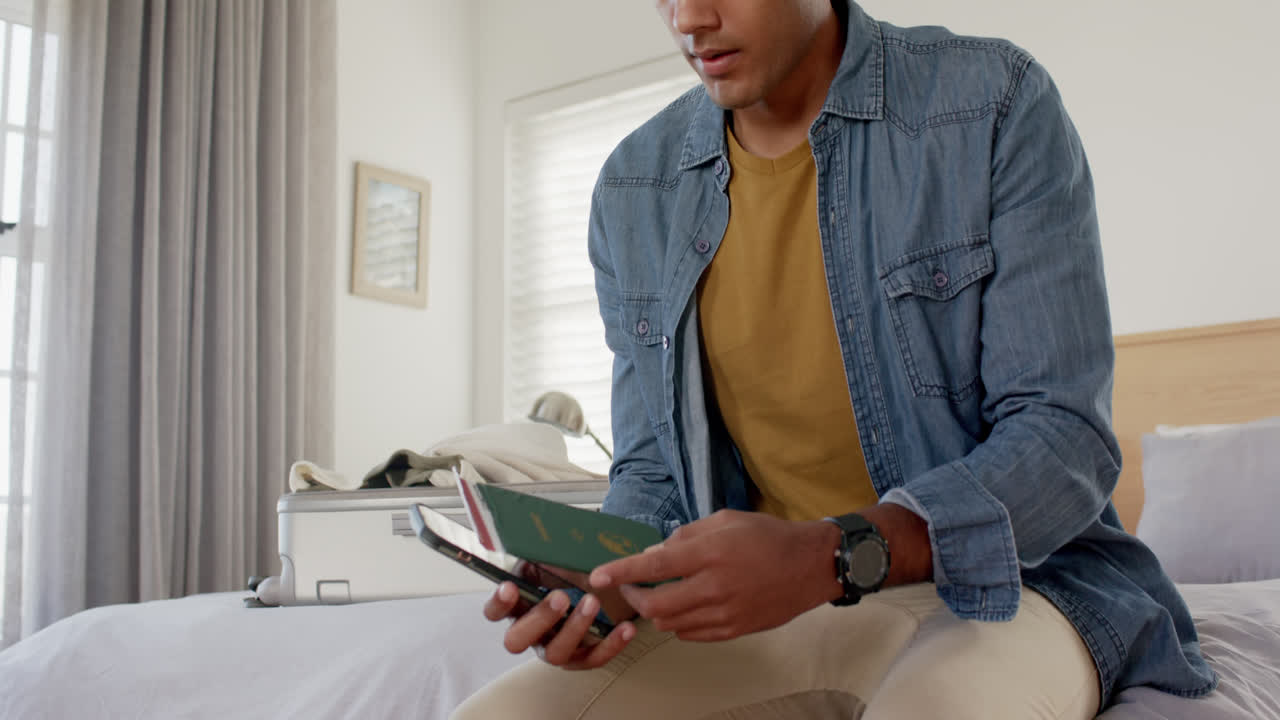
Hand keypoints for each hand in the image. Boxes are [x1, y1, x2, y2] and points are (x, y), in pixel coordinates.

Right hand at [482, 563, 638, 668]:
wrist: (605, 584)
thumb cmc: (572, 571)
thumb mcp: (553, 558)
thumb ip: (537, 553)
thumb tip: (526, 538)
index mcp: (519, 607)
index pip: (494, 612)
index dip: (498, 603)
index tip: (510, 587)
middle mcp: (532, 633)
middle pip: (517, 640)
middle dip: (539, 618)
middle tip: (561, 597)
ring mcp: (555, 648)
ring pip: (555, 653)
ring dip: (575, 627)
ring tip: (593, 601)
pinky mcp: (582, 658)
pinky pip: (592, 659)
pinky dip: (610, 645)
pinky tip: (624, 628)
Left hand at [589, 510, 843, 641]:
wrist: (811, 566)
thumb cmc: (768, 536)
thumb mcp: (725, 520)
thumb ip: (686, 535)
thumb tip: (655, 552)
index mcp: (709, 553)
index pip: (652, 567)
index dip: (620, 572)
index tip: (598, 576)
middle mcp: (714, 586)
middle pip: (655, 606)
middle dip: (634, 597)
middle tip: (631, 586)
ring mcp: (724, 613)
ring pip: (670, 624)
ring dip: (657, 611)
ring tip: (661, 594)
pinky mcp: (734, 630)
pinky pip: (692, 634)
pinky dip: (679, 623)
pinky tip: (686, 606)